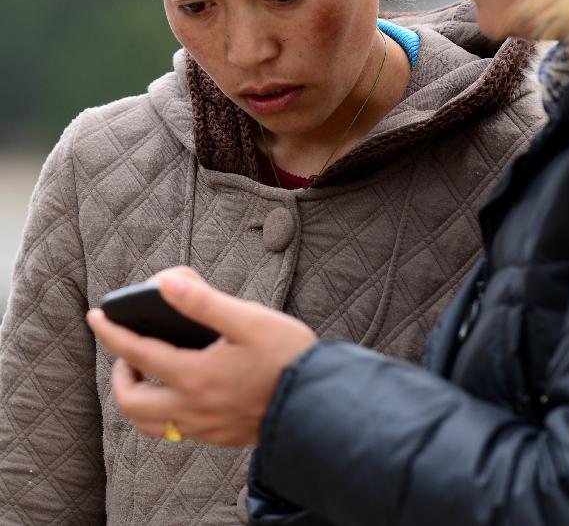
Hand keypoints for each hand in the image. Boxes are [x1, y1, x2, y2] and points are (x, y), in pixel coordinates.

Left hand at [87, 267, 316, 445]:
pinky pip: (175, 431)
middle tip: (131, 350)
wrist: (319, 403)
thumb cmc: (288, 356)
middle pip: (131, 400)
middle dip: (120, 372)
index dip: (112, 331)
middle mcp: (192, 407)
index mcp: (194, 374)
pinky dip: (164, 411)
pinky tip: (183, 391)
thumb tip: (165, 283)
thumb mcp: (249, 319)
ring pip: (149, 423)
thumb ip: (204, 303)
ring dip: (138, 397)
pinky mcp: (218, 437)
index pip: (137, 353)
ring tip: (151, 372)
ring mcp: (204, 427)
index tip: (97, 315)